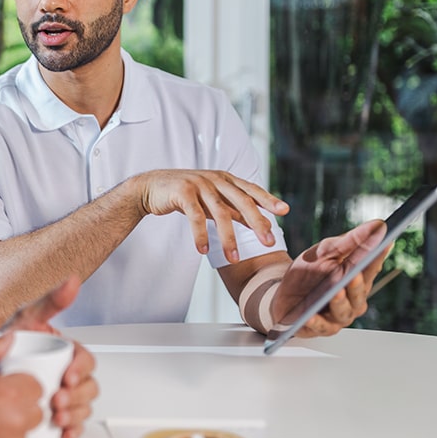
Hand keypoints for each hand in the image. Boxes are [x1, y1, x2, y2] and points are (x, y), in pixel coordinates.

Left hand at [2, 276, 98, 437]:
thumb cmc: (5, 342)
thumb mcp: (26, 318)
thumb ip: (49, 302)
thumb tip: (72, 281)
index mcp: (66, 352)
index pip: (86, 360)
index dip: (81, 370)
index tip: (66, 377)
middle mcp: (66, 374)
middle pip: (88, 387)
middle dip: (77, 396)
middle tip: (57, 400)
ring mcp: (61, 395)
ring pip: (82, 407)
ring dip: (75, 415)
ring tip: (56, 417)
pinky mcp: (52, 414)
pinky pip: (71, 426)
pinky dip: (71, 431)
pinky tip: (63, 434)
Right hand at [132, 170, 289, 263]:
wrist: (151, 187)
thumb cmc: (185, 194)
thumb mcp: (213, 201)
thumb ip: (235, 209)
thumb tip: (261, 223)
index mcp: (226, 179)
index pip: (252, 190)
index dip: (268, 200)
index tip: (285, 211)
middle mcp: (215, 179)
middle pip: (241, 201)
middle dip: (257, 222)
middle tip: (269, 242)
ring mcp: (199, 184)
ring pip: (220, 213)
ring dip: (228, 238)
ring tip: (234, 258)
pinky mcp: (182, 192)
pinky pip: (195, 216)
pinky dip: (200, 234)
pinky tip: (203, 250)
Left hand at [272, 220, 388, 337]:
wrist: (282, 293)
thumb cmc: (309, 272)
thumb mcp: (324, 252)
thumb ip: (348, 241)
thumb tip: (377, 225)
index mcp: (357, 277)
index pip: (370, 266)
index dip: (378, 256)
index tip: (384, 243)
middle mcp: (354, 299)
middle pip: (359, 292)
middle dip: (357, 284)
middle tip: (354, 275)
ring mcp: (339, 314)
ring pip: (344, 310)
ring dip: (340, 302)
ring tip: (335, 293)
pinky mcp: (322, 327)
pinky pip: (322, 326)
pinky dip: (317, 322)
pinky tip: (311, 316)